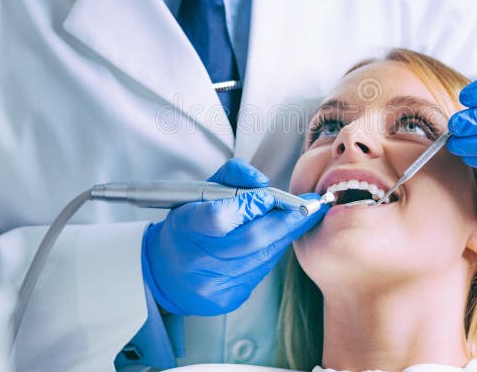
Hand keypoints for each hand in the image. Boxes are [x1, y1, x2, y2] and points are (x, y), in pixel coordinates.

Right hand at [141, 158, 326, 315]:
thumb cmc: (186, 228)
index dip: (252, 205)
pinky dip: (271, 254)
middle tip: (310, 207)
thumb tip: (263, 182)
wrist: (166, 272)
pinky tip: (273, 242)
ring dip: (284, 236)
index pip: (222, 216)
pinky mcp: (226, 300)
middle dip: (288, 221)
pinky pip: (260, 273)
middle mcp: (197, 262)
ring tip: (298, 220)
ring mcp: (212, 285)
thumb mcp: (198, 192)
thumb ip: (232, 176)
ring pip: (262, 257)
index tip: (271, 196)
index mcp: (186, 228)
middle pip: (253, 240)